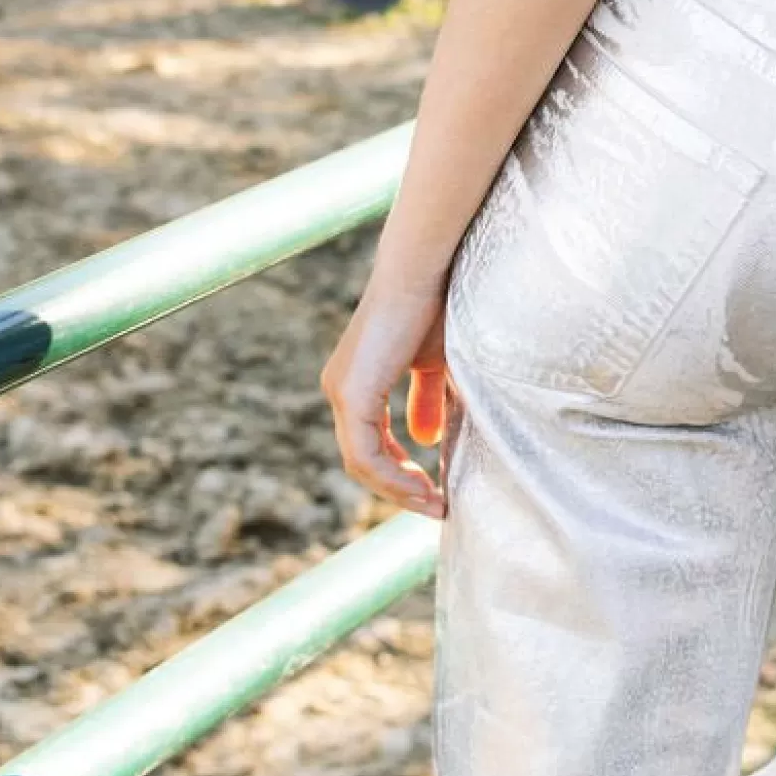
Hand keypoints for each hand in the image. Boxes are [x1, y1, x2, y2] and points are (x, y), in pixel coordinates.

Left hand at [321, 270, 449, 519]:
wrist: (424, 271)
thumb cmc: (436, 306)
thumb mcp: (435, 364)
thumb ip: (427, 402)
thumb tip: (426, 440)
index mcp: (356, 382)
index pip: (369, 443)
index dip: (399, 472)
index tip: (433, 490)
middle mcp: (339, 389)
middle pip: (362, 460)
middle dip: (399, 489)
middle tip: (435, 504)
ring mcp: (340, 392)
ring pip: (360, 464)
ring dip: (397, 489)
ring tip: (434, 501)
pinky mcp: (351, 394)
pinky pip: (364, 453)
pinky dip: (392, 475)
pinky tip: (422, 484)